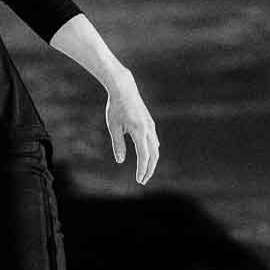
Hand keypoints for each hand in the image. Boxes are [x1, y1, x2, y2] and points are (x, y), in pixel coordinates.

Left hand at [105, 68, 159, 183]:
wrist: (124, 89)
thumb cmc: (116, 107)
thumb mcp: (114, 127)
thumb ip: (118, 144)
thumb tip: (120, 161)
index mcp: (139, 131)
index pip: (144, 156)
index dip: (142, 170)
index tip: (139, 180)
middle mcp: (148, 130)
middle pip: (153, 155)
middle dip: (149, 169)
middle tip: (142, 181)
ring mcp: (151, 126)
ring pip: (155, 149)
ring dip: (151, 162)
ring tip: (144, 172)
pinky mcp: (150, 123)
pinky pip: (154, 141)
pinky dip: (152, 152)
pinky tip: (148, 156)